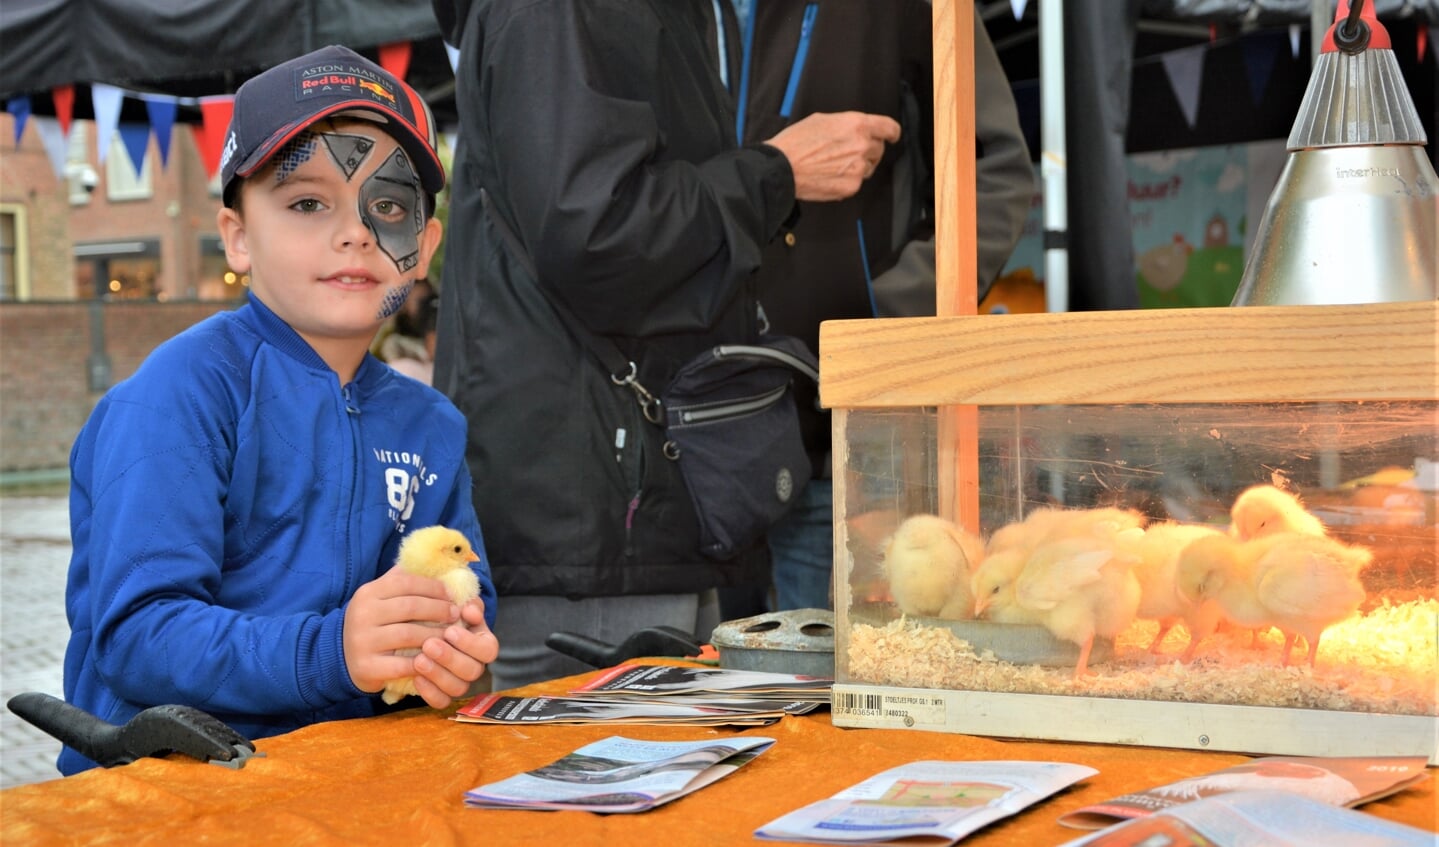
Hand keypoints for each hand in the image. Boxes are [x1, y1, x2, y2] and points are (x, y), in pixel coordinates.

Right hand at [342, 567, 460, 695]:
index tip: (451, 595)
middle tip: (455, 615)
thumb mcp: (381, 596)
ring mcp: (363, 641)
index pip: (407, 582)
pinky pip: (402, 664)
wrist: (341, 656)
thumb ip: (403, 578)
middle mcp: (363, 614)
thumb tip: (437, 560)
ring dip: (435, 635)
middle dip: (438, 610)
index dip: (434, 587)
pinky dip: (423, 661)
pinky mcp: (367, 667)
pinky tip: (435, 658)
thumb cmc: (373, 622)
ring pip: (409, 635)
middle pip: (410, 607)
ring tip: (450, 636)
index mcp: (369, 592)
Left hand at [411, 598, 500, 707]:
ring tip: (418, 660)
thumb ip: (468, 603)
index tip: (450, 631)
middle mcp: (475, 665)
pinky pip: (441, 701)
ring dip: (438, 674)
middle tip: (428, 645)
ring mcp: (459, 682)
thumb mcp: (458, 604)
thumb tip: (470, 610)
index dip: (470, 643)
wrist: (424, 628)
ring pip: (458, 688)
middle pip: (472, 671)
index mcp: (484, 645)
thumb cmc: (445, 614)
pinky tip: (416, 678)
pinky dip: (430, 692)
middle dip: (450, 658)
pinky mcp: (443, 694)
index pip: (487, 650)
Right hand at [764, 111, 900, 201]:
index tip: (891, 136)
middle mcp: (862, 145)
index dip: (892, 132)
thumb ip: (846, 124)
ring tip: (833, 164)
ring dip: (858, 166)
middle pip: (878, 149)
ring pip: (868, 167)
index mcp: (857, 125)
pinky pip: (856, 182)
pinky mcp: (851, 187)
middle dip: (867, 150)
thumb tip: (855, 131)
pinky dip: (847, 180)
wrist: (782, 168)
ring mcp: (858, 168)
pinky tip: (829, 175)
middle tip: (846, 152)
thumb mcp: (823, 120)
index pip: (889, 128)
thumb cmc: (796, 143)